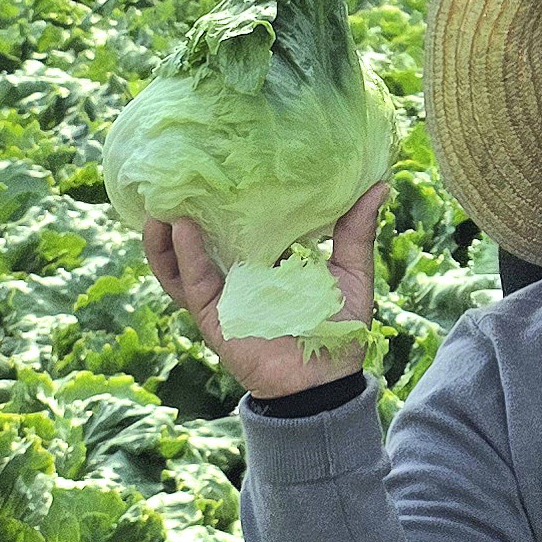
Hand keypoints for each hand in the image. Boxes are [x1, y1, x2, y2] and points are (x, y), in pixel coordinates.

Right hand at [138, 183, 385, 398]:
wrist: (325, 382)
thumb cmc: (339, 330)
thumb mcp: (351, 273)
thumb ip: (357, 232)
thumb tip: (380, 185)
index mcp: (270, 260)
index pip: (244, 220)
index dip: (231, 194)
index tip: (223, 158)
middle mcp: (241, 273)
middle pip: (204, 236)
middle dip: (187, 207)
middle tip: (179, 170)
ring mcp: (224, 294)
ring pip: (182, 260)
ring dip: (166, 234)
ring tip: (160, 200)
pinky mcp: (214, 315)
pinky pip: (191, 284)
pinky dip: (183, 257)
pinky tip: (180, 229)